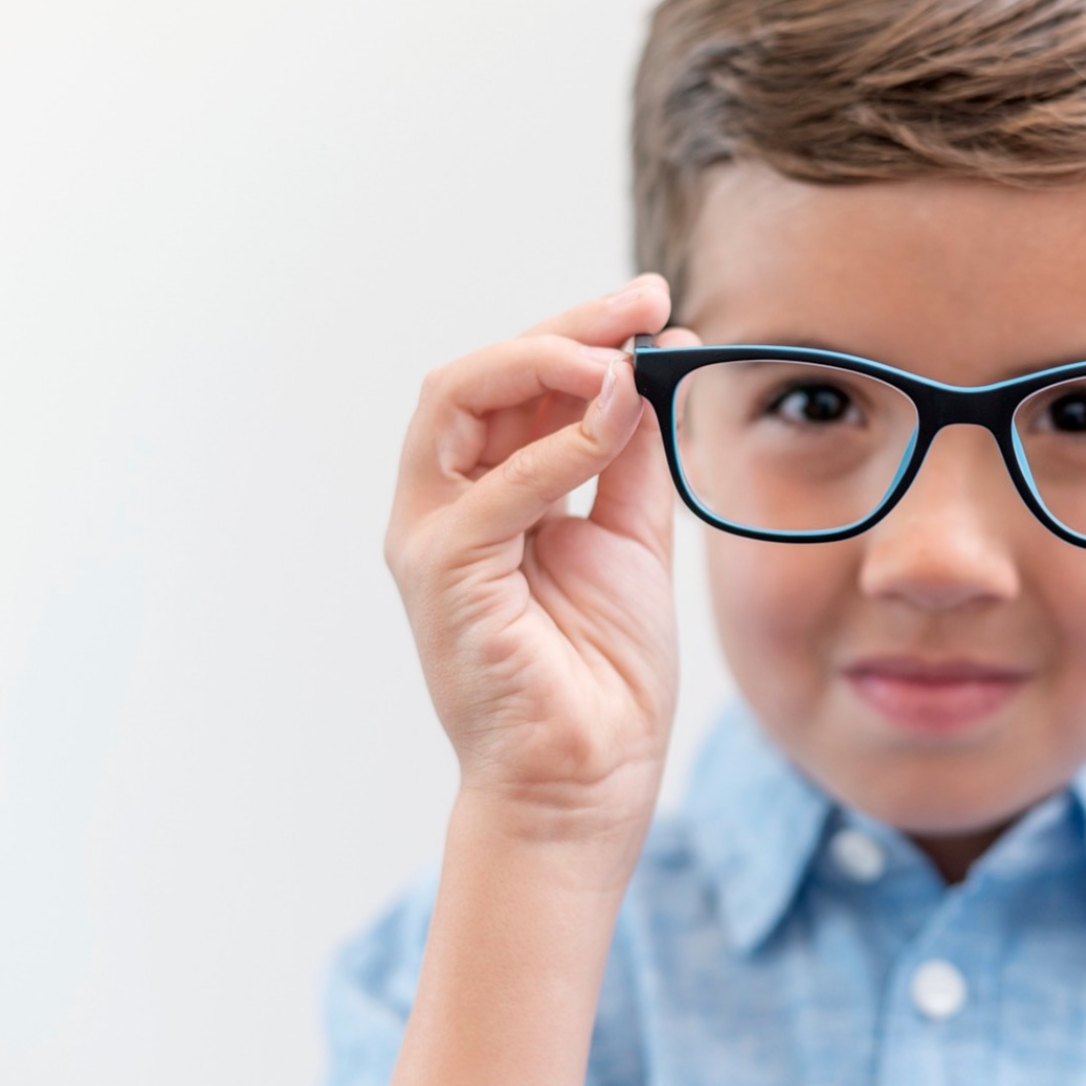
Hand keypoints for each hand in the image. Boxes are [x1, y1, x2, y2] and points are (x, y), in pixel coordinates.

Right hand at [383, 273, 700, 827]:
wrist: (588, 782)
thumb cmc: (601, 676)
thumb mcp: (630, 538)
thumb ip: (629, 457)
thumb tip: (651, 368)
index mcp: (483, 497)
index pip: (511, 385)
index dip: (579, 332)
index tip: (655, 303)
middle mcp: (442, 509)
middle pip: (476, 378)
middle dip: (563, 327)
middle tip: (642, 303)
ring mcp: (431, 542)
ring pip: (459, 406)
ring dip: (548, 364)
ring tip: (624, 356)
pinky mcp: (444, 578)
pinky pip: (495, 490)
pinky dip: (558, 445)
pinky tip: (615, 415)